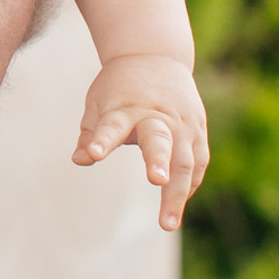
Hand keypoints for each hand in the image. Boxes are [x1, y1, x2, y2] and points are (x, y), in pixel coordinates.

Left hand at [74, 53, 208, 229]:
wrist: (154, 55)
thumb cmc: (119, 86)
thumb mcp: (98, 102)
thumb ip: (91, 134)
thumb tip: (80, 160)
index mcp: (126, 107)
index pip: (112, 125)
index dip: (102, 140)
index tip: (94, 154)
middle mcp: (158, 116)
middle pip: (160, 140)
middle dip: (159, 161)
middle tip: (156, 181)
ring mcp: (182, 124)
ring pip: (185, 161)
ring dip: (178, 194)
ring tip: (167, 223)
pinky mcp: (198, 131)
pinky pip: (197, 164)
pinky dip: (189, 185)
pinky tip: (177, 205)